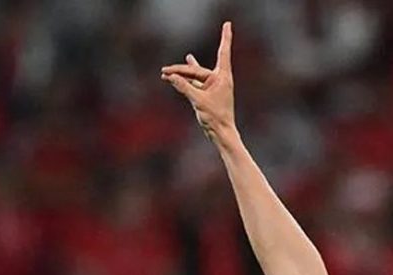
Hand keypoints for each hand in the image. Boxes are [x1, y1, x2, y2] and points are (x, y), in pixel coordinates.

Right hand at [161, 22, 235, 142]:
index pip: (222, 52)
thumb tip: (171, 77)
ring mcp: (213, 87)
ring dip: (182, 73)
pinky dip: (185, 80)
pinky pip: (194, 83)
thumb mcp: (198, 100)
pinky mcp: (207, 94)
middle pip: (197, 70)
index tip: (227, 24)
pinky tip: (178, 76)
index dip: (225, 37)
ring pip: (195, 76)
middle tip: (164, 70)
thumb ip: (184, 87)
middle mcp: (219, 79)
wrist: (222, 133)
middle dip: (181, 69)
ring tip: (172, 66)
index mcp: (222, 77)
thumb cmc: (215, 117)